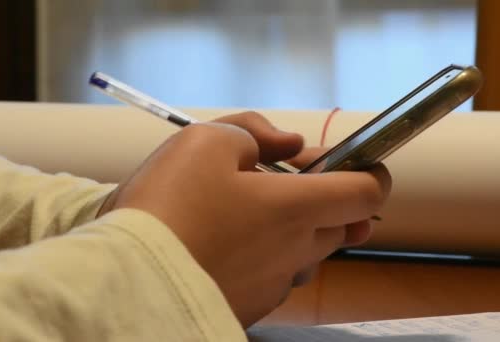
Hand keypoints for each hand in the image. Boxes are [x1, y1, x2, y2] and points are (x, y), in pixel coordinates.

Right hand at [99, 112, 390, 326]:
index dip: (372, 173)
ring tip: (243, 211)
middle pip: (341, 224)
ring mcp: (275, 284)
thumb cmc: (168, 204)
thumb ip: (256, 131)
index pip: (367, 193)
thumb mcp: (205, 139)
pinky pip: (275, 274)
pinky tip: (224, 244)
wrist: (127, 280)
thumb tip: (289, 144)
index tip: (356, 164)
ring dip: (291, 226)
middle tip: (278, 178)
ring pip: (306, 250)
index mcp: (297, 208)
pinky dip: (264, 254)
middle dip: (323, 197)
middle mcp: (296, 251)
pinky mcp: (251, 305)